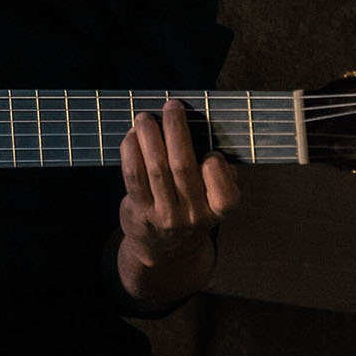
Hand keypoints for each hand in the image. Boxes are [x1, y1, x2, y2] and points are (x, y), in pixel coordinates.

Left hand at [116, 98, 240, 304]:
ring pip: (156, 168)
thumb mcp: (214, 198)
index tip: (209, 149)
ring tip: (145, 117)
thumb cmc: (192, 208)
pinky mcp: (140, 212)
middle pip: (184, 167)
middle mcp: (193, 216)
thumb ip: (220, 172)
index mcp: (219, 210)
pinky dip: (131, 151)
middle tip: (172, 106)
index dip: (217, 167)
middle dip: (177, 131)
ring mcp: (165, 216)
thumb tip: (213, 130)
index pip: (224, 192)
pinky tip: (132, 136)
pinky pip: (134, 176)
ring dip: (149, 136)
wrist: (164, 250)